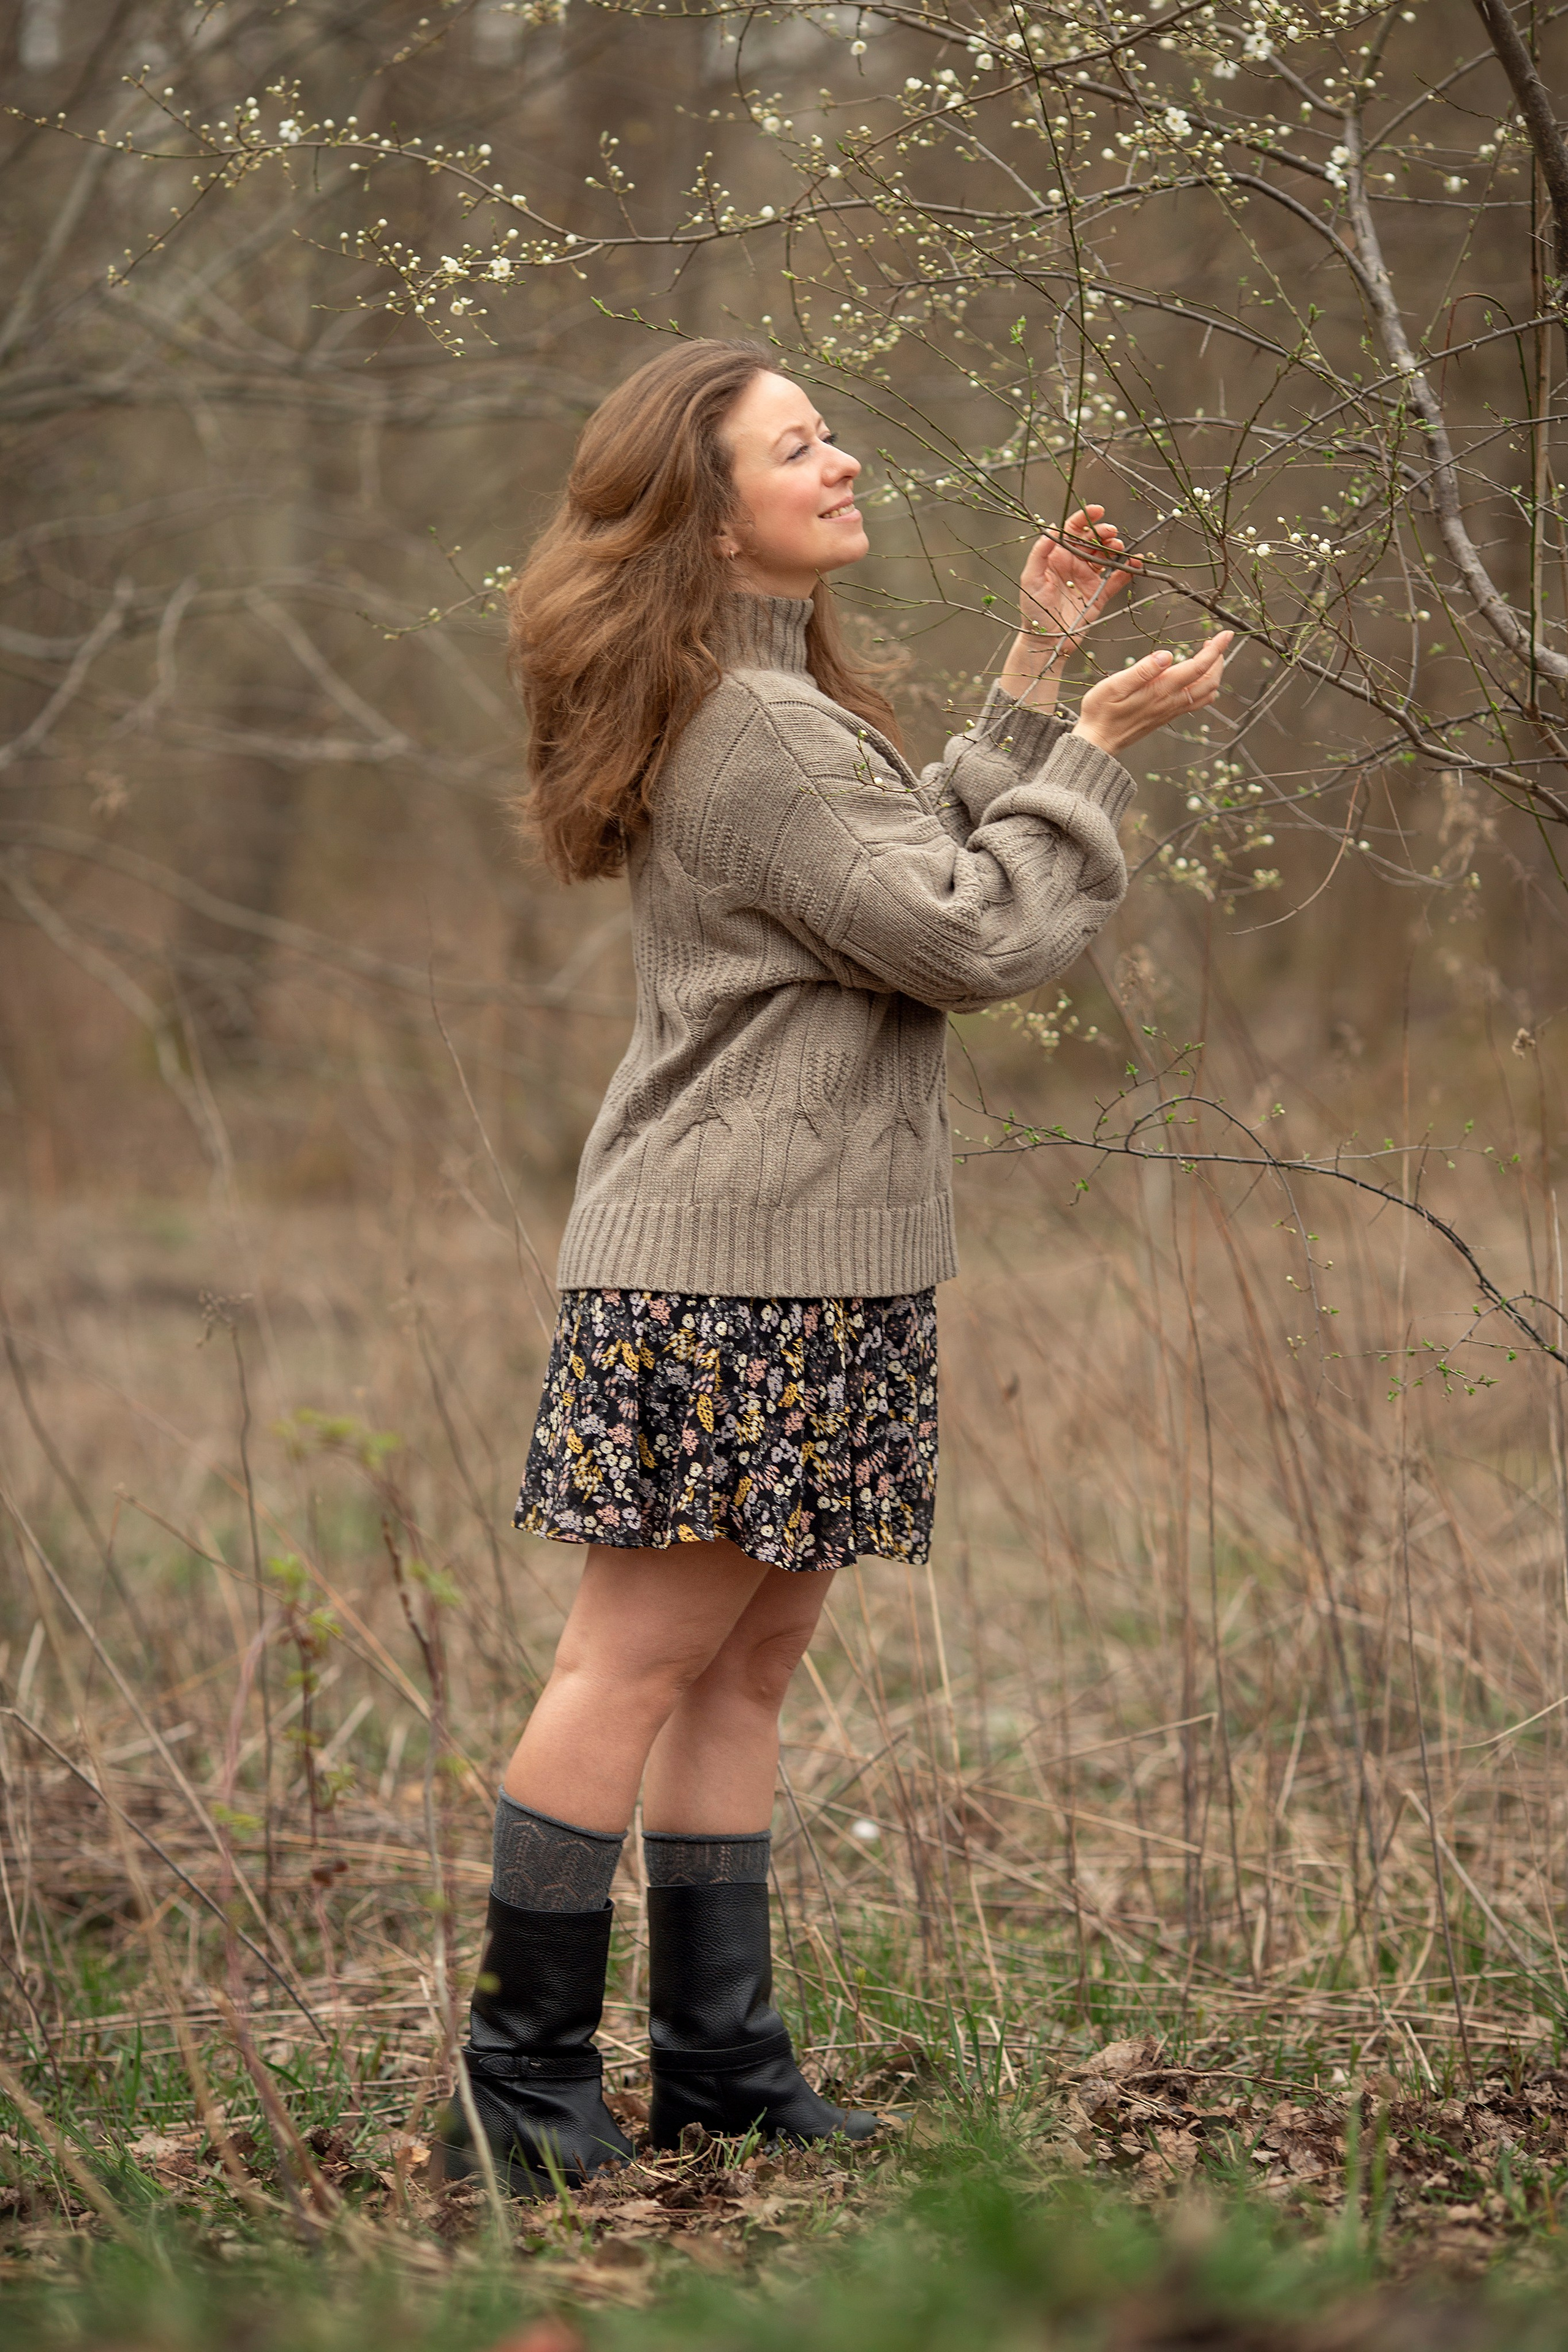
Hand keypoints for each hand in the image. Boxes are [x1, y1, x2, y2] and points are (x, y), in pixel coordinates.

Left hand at [999, 506, 1139, 708]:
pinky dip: (1127, 571)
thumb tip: (1052, 528)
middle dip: (1104, 533)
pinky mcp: (1099, 595)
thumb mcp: (1031, 580)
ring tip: (1118, 548)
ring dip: (1115, 548)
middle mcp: (1074, 565)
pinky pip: (1116, 579)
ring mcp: (1088, 579)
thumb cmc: (1033, 612)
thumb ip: (1040, 553)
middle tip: (1111, 534)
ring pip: (1106, 556)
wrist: (1046, 642)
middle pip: (1093, 540)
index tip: (1098, 511)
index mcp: (1057, 557)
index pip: (1073, 531)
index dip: (1085, 518)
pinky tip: (1135, 564)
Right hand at [1073, 632, 1233, 758]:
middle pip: (1210, 681)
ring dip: (1214, 674)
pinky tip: (1196, 677)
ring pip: (1207, 694)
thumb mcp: (1114, 686)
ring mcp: (1171, 710)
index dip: (1215, 650)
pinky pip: (1196, 702)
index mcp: (1161, 690)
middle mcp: (1171, 702)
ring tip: (1208, 656)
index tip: (1226, 634)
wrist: (1097, 742)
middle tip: (1216, 642)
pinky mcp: (1167, 716)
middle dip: (1218, 660)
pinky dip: (1205, 686)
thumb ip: (1142, 670)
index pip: (1198, 667)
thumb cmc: (1101, 712)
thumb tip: (1167, 656)